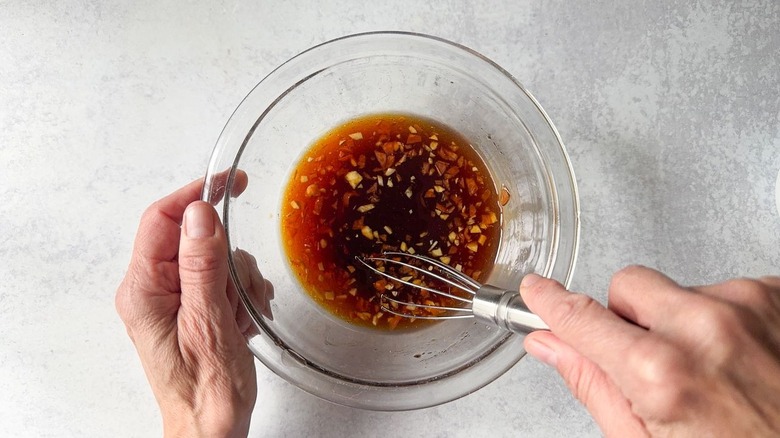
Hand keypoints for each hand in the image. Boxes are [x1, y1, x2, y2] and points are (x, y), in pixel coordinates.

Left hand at [116, 174, 258, 437]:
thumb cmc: (206, 389)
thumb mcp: (210, 322)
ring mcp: (173, 298)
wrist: (212, 426)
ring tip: (244, 315)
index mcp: (143, 289)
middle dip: (230, 259)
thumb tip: (200, 213)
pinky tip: (244, 318)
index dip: (196, 196)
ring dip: (240, 280)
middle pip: (195, 237)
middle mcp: (152, 289)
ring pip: (215, 257)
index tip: (230, 183)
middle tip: (243, 289)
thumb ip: (202, 265)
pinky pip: (222, 277)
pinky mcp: (192, 306)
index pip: (162, 219)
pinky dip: (241, 292)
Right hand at [520, 266, 779, 436]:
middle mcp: (705, 328)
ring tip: (715, 372)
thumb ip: (596, 388)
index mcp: (663, 374)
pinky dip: (725, 318)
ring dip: (683, 321)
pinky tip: (745, 359)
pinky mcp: (778, 295)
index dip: (551, 303)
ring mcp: (748, 306)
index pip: (583, 318)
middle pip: (629, 286)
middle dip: (629, 317)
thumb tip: (553, 347)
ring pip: (681, 289)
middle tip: (652, 361)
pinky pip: (726, 289)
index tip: (537, 291)